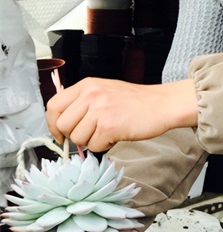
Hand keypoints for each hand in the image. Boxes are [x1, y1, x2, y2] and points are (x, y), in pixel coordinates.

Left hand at [46, 77, 197, 151]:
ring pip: (77, 138)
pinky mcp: (109, 126)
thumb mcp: (105, 90)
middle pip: (63, 125)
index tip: (60, 133)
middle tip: (90, 133)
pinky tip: (116, 135)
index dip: (53, 123)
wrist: (161, 104)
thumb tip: (63, 124)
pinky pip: (93, 146)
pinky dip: (104, 145)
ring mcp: (100, 110)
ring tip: (107, 131)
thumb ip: (83, 102)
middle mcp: (91, 95)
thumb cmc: (135, 101)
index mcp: (87, 85)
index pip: (53, 105)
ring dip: (90, 141)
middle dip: (73, 134)